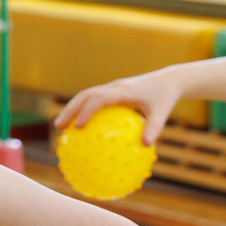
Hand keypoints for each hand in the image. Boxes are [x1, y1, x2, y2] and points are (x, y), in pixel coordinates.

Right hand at [58, 73, 183, 142]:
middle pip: (85, 95)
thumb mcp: (163, 112)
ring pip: (85, 96)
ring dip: (71, 110)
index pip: (100, 98)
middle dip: (70, 110)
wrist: (167, 79)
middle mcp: (114, 87)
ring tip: (61, 128)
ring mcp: (110, 88)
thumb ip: (155, 127)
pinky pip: (93, 102)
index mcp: (124, 90)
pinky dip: (83, 113)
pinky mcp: (110, 92)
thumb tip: (145, 146)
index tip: (78, 127)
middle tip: (59, 127)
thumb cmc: (165, 96)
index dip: (87, 110)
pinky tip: (79, 131)